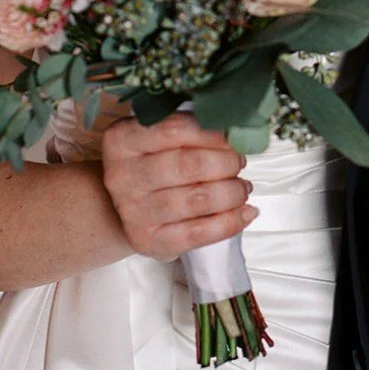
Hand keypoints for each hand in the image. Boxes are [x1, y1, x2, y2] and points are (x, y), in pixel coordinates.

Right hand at [101, 113, 257, 261]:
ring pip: (196, 200)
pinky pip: (198, 233)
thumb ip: (188, 128)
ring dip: (231, 192)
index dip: (211, 133)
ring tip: (242, 187)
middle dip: (225, 163)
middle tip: (239, 162)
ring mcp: (134, 212)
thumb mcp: (155, 136)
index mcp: (123, 140)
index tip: (232, 136)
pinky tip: (245, 212)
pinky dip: (229, 222)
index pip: (174, 129)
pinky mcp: (149, 241)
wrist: (124, 204)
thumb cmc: (148, 162)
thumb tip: (236, 130)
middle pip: (188, 166)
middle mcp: (123, 176)